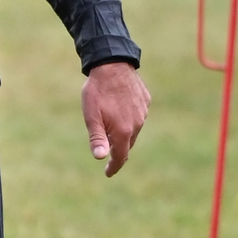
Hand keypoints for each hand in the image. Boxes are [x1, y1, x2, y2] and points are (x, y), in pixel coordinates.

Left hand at [83, 61, 149, 175]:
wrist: (112, 64)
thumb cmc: (97, 91)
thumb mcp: (91, 116)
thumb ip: (97, 138)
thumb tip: (101, 158)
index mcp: (124, 130)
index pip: (121, 156)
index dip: (114, 166)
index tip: (108, 173)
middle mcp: (137, 123)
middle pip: (128, 144)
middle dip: (118, 150)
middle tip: (107, 152)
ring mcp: (143, 111)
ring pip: (133, 129)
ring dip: (124, 133)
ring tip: (111, 129)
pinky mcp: (145, 100)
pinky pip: (138, 115)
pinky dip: (129, 118)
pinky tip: (121, 112)